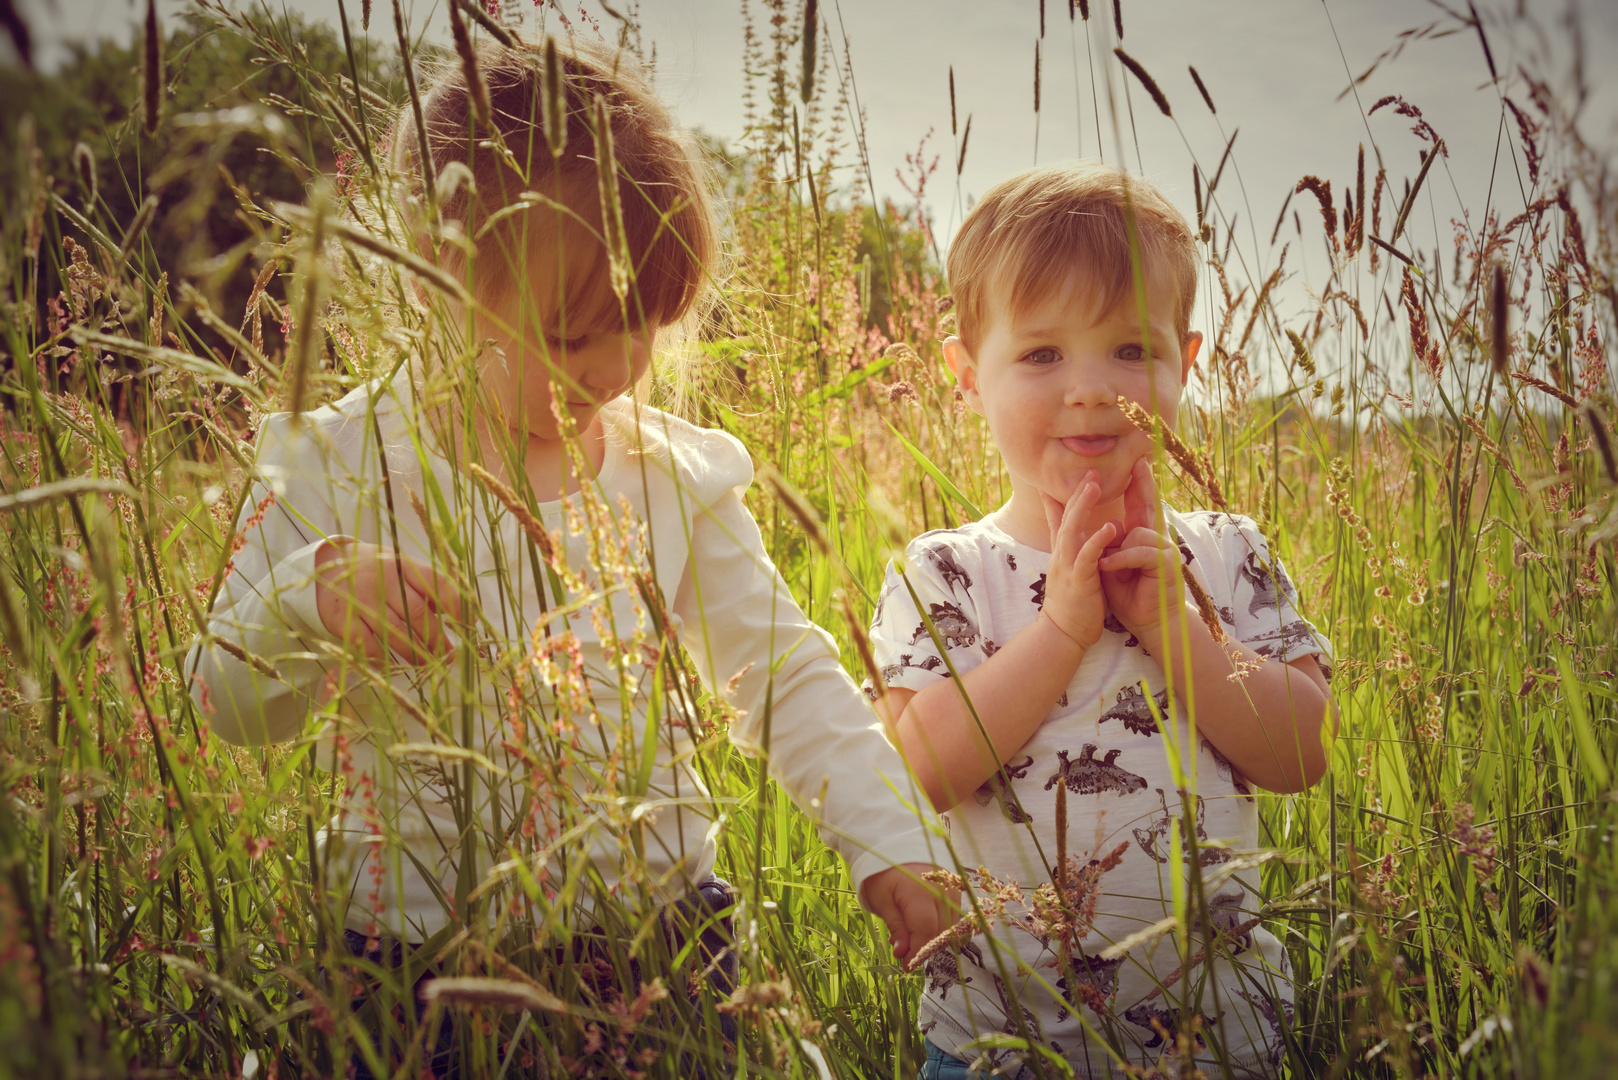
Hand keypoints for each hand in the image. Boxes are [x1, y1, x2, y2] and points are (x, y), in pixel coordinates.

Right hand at [314, 539, 463, 663]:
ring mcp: (361, 599)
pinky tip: (392, 665)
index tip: (468, 625)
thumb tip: (461, 616)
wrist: (324, 567)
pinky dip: (382, 658)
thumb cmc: (374, 571)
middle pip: (418, 613)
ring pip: (395, 632)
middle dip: (437, 639)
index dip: (457, 606)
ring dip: (415, 653)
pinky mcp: (342, 618)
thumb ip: (426, 588)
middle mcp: (383, 579)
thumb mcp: (401, 569)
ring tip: (428, 664)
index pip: (437, 584)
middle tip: (447, 656)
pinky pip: (367, 645)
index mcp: (403, 565)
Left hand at [862, 862, 956, 966]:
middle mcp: (942, 890)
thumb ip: (896, 927)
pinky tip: (922, 925)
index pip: (926, 930)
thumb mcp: (881, 900)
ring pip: (949, 927)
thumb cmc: (883, 873)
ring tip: (911, 937)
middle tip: (905, 952)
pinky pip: (952, 916)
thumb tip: (903, 953)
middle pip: (940, 932)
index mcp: (920, 891)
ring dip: (932, 938)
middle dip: (924, 947)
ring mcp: (952, 889)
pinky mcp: (955, 889)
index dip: (917, 952)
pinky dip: (939, 926)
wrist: (895, 845)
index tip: (906, 966)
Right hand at [1037, 471, 1116, 651]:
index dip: (1062, 497)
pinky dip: (1098, 540)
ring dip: (1084, 507)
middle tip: (1090, 472)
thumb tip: (1072, 541)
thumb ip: (1071, 554)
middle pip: (1067, 517)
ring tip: (1094, 486)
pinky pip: (1088, 556)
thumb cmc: (1072, 605)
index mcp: (1062, 553)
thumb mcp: (1069, 573)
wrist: (1063, 633)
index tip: (1068, 476)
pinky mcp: (1079, 581)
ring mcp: (1068, 566)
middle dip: (1078, 493)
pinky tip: (1111, 527)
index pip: (1059, 519)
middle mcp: (1062, 555)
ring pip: (1073, 530)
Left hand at [1099, 459, 1185, 640]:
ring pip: (1135, 533)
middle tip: (1140, 461)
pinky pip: (1139, 552)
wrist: (1147, 623)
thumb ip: (1106, 543)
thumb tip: (1100, 525)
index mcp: (1141, 537)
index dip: (1137, 484)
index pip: (1139, 505)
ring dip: (1117, 551)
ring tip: (1107, 568)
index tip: (1136, 462)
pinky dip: (1121, 560)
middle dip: (1143, 483)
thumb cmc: (1129, 595)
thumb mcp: (1110, 564)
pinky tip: (1109, 567)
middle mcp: (1156, 538)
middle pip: (1149, 505)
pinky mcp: (1166, 564)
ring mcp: (1164, 549)